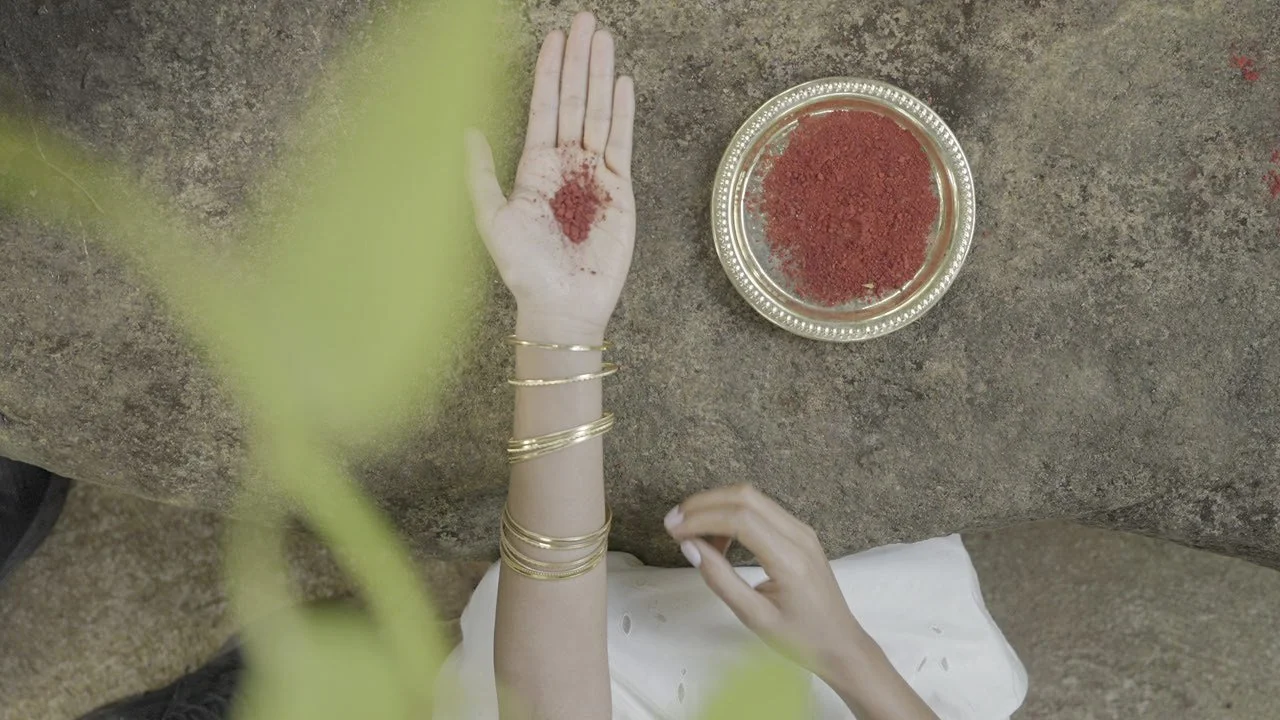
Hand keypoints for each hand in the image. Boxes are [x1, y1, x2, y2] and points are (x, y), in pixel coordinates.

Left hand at [466, 12, 635, 340]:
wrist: (561, 305)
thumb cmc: (523, 269)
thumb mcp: (492, 218)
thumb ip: (480, 174)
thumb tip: (466, 130)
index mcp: (535, 167)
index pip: (544, 108)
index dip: (549, 73)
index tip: (553, 38)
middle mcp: (566, 164)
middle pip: (574, 101)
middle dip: (579, 61)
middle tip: (586, 22)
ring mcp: (595, 175)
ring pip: (599, 113)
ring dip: (601, 76)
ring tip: (604, 40)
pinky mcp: (620, 191)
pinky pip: (622, 143)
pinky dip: (623, 113)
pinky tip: (623, 84)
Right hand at [665, 485, 938, 719]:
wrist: (841, 645)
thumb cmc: (801, 639)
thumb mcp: (755, 618)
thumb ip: (721, 579)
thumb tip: (689, 546)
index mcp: (790, 559)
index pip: (740, 519)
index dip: (701, 518)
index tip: (673, 529)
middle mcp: (799, 535)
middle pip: (745, 496)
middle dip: (704, 503)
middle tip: (673, 522)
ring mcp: (802, 530)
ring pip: (752, 498)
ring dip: (716, 506)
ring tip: (691, 533)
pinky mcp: (799, 532)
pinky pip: (761, 509)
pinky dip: (732, 514)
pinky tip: (717, 538)